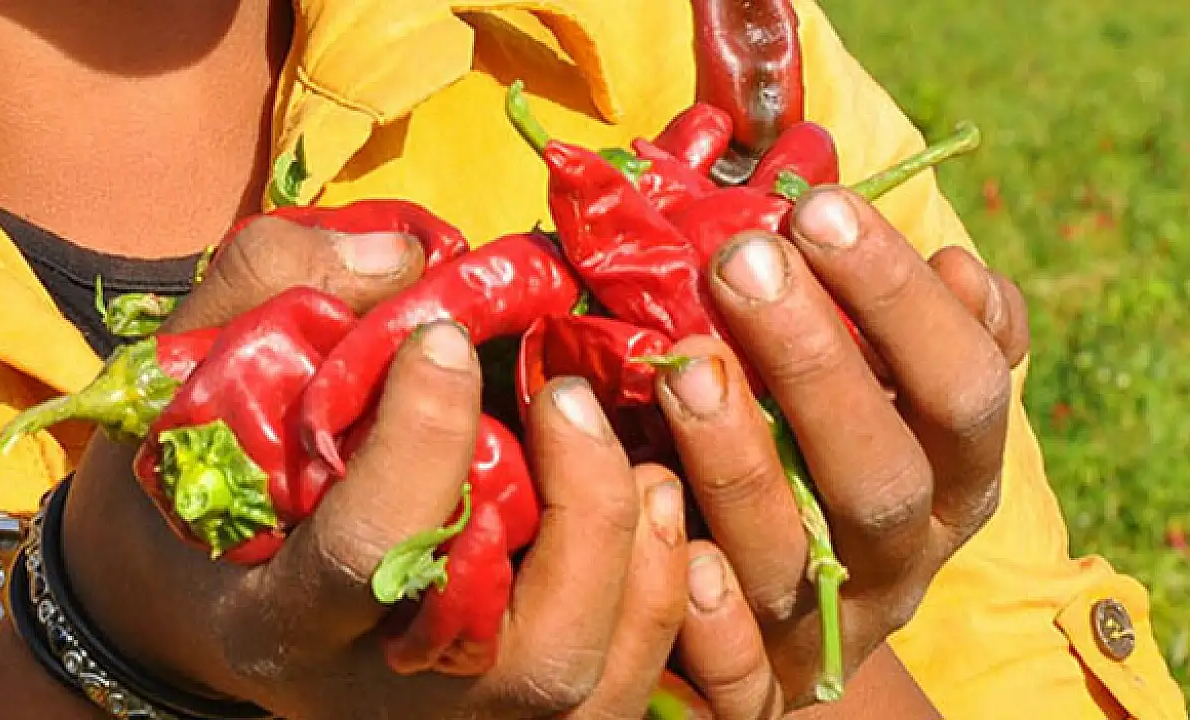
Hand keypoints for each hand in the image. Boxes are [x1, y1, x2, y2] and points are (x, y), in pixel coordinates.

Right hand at [60, 217, 689, 717]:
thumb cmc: (194, 481)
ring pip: (586, 682)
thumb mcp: (188, 373)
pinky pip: (618, 692)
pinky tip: (659, 507)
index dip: (426, 438)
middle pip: (523, 657)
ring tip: (639, 454)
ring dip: (639, 556)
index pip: (373, 554)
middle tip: (569, 396)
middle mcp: (376, 696)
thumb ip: (278, 287)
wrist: (194, 598)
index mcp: (280, 619)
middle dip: (579, 511)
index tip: (443, 336)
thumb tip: (414, 258)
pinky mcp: (505, 714)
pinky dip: (662, 600)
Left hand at [651, 185, 1028, 714]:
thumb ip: (923, 333)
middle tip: (742, 262)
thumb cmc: (831, 461)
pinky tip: (664, 527)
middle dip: (815, 363)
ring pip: (794, 556)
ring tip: (684, 366)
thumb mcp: (894, 400)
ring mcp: (827, 625)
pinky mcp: (756, 685)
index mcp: (954, 476)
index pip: (962, 387)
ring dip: (738, 459)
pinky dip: (706, 608)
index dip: (899, 299)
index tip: (818, 208)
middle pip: (881, 473)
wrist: (796, 619)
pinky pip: (735, 666)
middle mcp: (902, 555)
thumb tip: (966, 268)